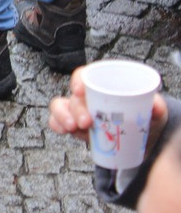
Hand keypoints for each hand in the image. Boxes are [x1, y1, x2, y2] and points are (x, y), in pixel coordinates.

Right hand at [49, 67, 168, 153]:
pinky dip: (56, 124)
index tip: (80, 90)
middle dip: (77, 109)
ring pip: (60, 106)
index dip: (78, 80)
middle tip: (87, 122)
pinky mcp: (73, 124)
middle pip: (74, 96)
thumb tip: (155, 106)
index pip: (85, 74)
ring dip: (62, 116)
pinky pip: (57, 121)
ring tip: (73, 128)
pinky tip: (63, 130)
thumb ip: (155, 105)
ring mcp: (77, 110)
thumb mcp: (151, 108)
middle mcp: (87, 95)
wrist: (140, 138)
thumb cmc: (142, 116)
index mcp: (102, 84)